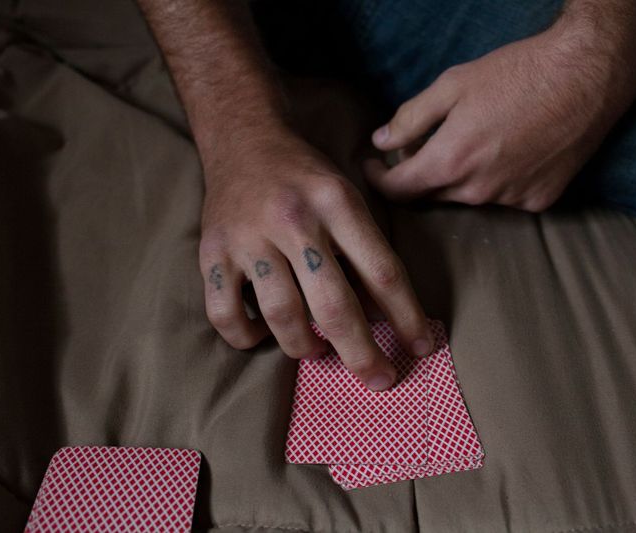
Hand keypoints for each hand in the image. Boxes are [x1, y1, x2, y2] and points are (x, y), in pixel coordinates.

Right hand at [199, 125, 433, 390]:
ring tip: (315, 349)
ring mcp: (249, 238)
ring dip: (305, 346)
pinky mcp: (213, 251)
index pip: (382, 271)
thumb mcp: (346, 195)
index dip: (407, 317)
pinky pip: (225, 313)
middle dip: (362, 353)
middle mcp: (293, 220)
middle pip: (335, 305)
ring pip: (282, 316)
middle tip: (379, 379)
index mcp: (337, 203)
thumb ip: (364, 248)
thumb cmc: (304, 176)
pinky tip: (262, 335)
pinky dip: (245, 337)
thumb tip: (384, 314)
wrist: (243, 139)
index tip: (422, 347)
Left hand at [365, 15, 635, 210]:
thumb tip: (381, 141)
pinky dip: (498, 180)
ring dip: (461, 177)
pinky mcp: (540, 201)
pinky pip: (505, 197)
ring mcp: (510, 200)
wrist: (587, 76)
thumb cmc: (518, 73)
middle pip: (432, 195)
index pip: (399, 190)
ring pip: (469, 197)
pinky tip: (511, 151)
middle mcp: (477, 191)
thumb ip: (411, 118)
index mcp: (450, 162)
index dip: (379, 180)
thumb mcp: (453, 84)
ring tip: (477, 139)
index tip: (374, 167)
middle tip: (425, 144)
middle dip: (420, 174)